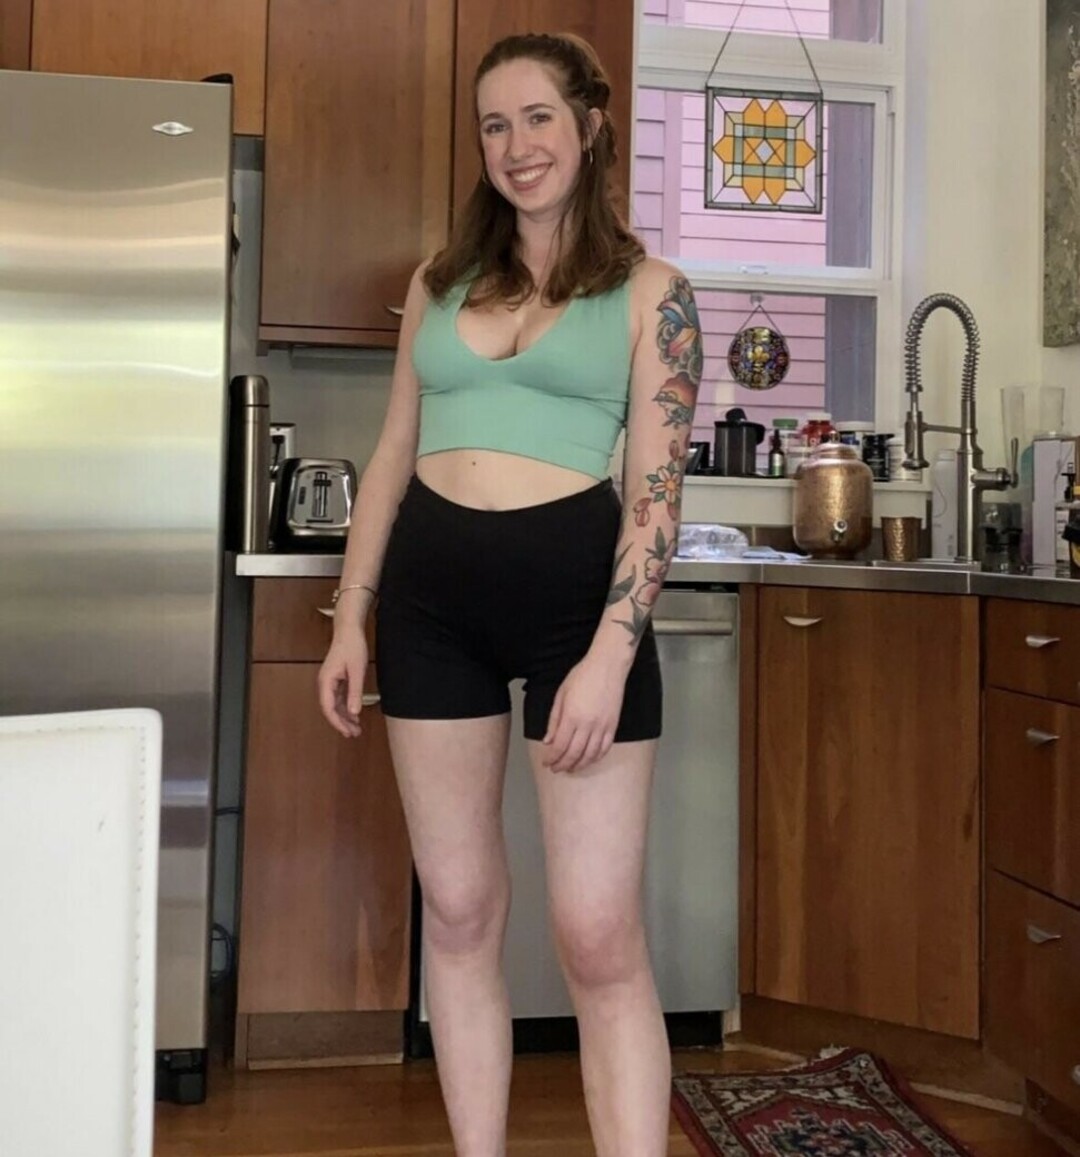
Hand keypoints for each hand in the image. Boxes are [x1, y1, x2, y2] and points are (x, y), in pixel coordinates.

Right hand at [317, 628, 368, 738]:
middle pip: (330, 709)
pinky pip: (338, 698)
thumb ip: (355, 692)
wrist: (349, 630)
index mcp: (326, 682)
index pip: (328, 708)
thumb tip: (354, 712)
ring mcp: (329, 681)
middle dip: (341, 723)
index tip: (347, 732)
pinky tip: (355, 714)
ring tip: (356, 728)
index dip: (337, 722)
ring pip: (334, 704)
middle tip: (354, 734)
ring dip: (344, 716)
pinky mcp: (336, 679)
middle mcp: (324, 683)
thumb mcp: (357, 671)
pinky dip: (346, 707)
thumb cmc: (352, 647)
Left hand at [541, 653, 627, 772]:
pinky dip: (595, 758)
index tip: (547, 762)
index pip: (560, 746)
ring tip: (570, 768)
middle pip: (574, 754)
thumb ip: (554, 720)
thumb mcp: (561, 694)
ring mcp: (602, 726)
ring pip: (590, 755)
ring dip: (579, 765)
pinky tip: (588, 760)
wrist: (607, 666)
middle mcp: (587, 724)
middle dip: (563, 765)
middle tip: (556, 769)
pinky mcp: (613, 725)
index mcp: (571, 716)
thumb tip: (547, 740)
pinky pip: (604, 748)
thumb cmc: (582, 676)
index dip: (552, 758)